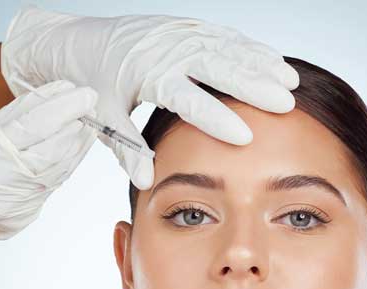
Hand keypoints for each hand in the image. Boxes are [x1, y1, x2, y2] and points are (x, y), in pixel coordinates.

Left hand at [0, 6, 299, 189]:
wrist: (76, 40)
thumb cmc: (91, 81)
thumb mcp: (103, 117)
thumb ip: (127, 148)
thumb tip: (147, 182)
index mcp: (146, 74)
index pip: (187, 98)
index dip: (216, 117)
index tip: (244, 136)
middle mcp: (167, 50)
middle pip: (218, 67)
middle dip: (253, 86)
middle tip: (285, 104)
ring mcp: (179, 34)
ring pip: (228, 48)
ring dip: (260, 65)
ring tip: (289, 85)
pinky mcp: (186, 28)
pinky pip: (224, 37)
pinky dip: (251, 50)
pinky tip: (273, 63)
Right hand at [0, 79, 97, 280]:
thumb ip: (16, 114)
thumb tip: (55, 93)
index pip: (35, 125)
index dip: (64, 109)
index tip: (84, 94)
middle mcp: (3, 179)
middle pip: (54, 149)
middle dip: (77, 125)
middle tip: (90, 107)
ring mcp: (17, 202)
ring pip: (60, 169)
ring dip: (77, 146)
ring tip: (86, 126)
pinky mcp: (25, 216)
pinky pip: (52, 186)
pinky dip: (65, 166)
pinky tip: (71, 151)